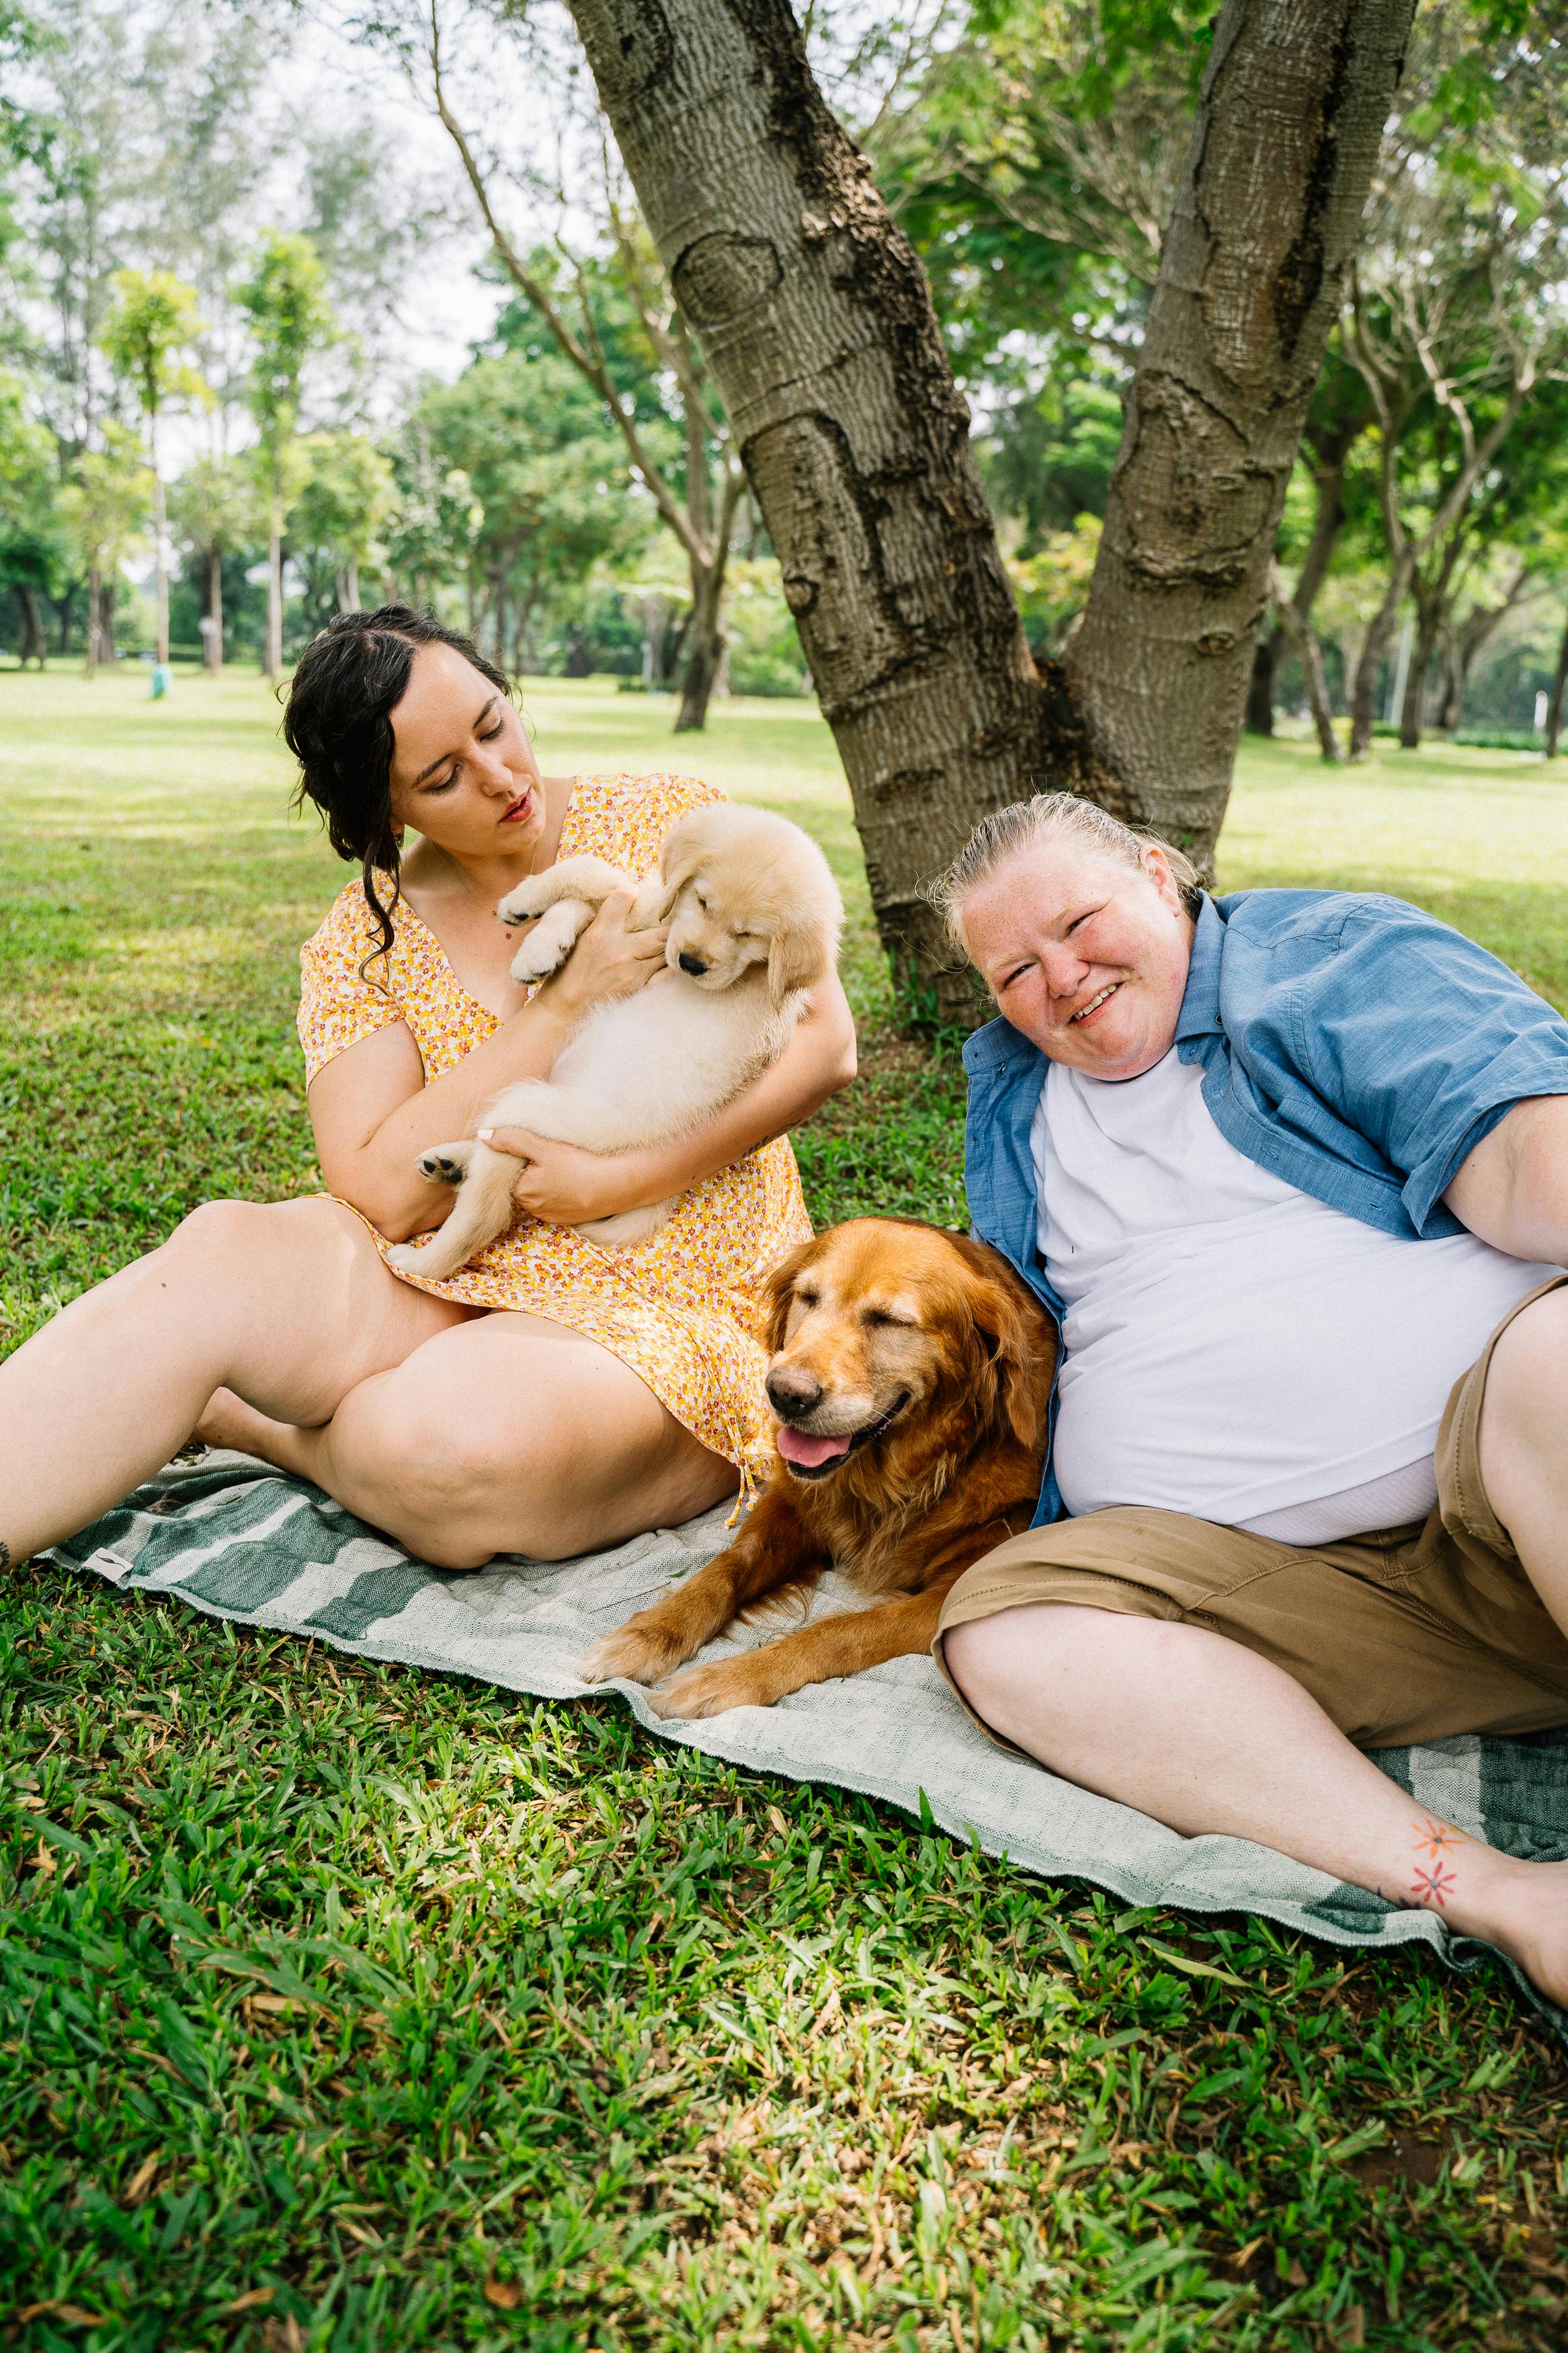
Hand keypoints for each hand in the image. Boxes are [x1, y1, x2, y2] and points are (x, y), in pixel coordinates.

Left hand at [480, 1125, 647, 1224]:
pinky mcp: (565, 1220)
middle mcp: (531, 1209)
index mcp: (521, 1191)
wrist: (615, 1187)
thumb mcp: (543, 1146)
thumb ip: (512, 1139)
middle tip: (554, 1157)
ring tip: (566, 1169)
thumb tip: (482, 1135)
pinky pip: (555, 1204)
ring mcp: (549, 1216)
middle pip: (524, 1184)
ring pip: (539, 1195)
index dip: (522, 1158)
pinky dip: (560, 1194)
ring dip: (547, 1183)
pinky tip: (573, 1183)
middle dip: (533, 1171)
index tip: (538, 1149)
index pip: (511, 1172)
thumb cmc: (578, 1165)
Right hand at [536, 886, 666, 1018]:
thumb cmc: (572, 970)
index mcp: (600, 933)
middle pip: (660, 930)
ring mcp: (633, 973)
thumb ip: (606, 918)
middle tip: (674, 920)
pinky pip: (667, 973)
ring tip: (672, 939)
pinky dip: (670, 965)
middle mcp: (619, 951)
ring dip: (670, 945)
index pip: (621, 899)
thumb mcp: (583, 938)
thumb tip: (627, 895)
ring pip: (666, 950)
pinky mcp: (639, 990)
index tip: (635, 895)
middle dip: (669, 925)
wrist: (565, 1008)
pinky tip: (667, 960)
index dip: (631, 893)